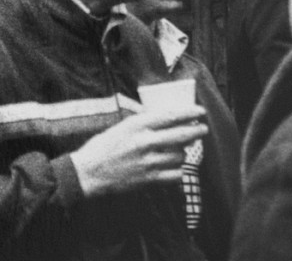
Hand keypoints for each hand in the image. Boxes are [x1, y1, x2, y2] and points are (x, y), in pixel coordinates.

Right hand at [68, 104, 206, 197]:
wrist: (89, 172)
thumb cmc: (103, 146)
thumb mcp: (122, 127)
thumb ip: (143, 123)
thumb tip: (166, 118)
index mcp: (137, 125)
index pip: (170, 116)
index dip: (189, 113)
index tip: (200, 111)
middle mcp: (144, 142)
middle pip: (181, 135)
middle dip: (196, 131)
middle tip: (203, 129)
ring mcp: (148, 162)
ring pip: (180, 156)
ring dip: (183, 152)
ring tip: (180, 150)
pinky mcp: (148, 179)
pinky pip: (174, 175)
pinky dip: (177, 171)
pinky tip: (174, 167)